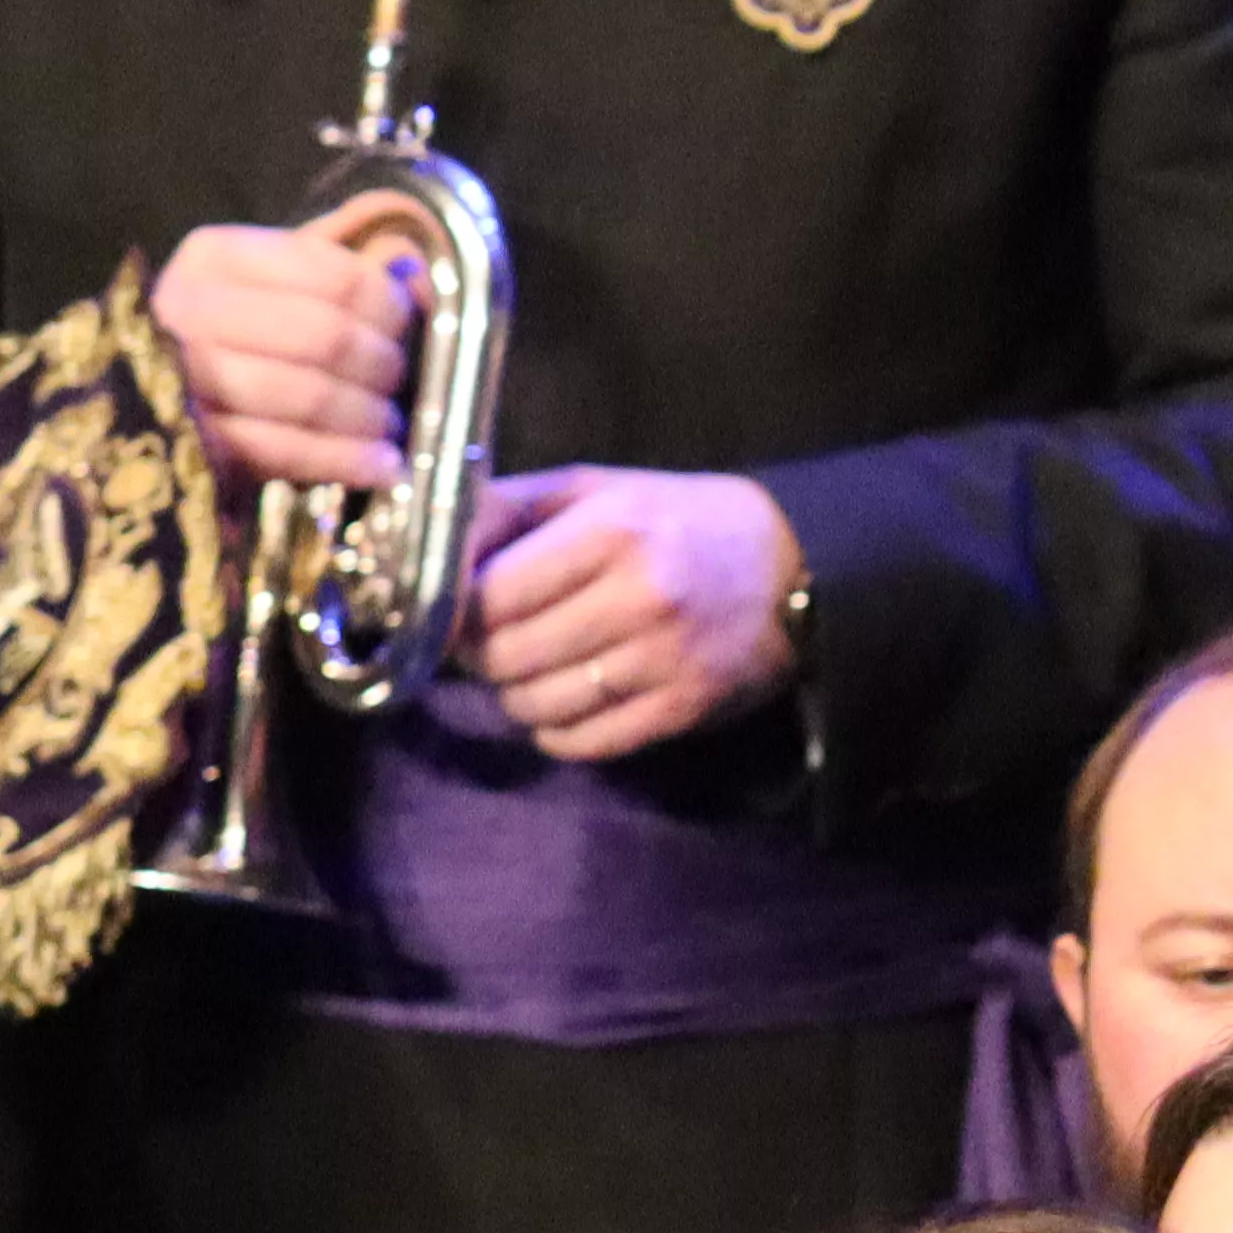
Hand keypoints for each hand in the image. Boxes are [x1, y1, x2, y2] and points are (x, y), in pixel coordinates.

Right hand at [151, 219, 415, 499]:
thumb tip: (412, 271)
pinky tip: (381, 466)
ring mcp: (181, 380)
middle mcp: (186, 311)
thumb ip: (333, 270)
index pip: (328, 272)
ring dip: (365, 415)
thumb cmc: (224, 339)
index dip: (384, 303)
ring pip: (307, 394)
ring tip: (388, 425)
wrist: (148, 408)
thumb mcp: (266, 286)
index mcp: (212, 258)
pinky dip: (342, 460)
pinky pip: (283, 451)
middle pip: (322, 334)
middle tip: (397, 380)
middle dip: (378, 363)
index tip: (403, 325)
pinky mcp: (190, 445)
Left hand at [464, 467, 802, 760]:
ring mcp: (663, 659)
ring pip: (535, 705)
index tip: (457, 612)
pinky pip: (581, 742)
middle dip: (481, 657)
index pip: (490, 594)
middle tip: (489, 646)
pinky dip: (555, 730)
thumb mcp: (601, 491)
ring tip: (530, 671)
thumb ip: (513, 509)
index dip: (458, 611)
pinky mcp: (682, 709)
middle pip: (506, 655)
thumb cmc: (680, 524)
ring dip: (515, 695)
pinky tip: (566, 703)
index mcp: (612, 531)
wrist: (798, 567)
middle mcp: (639, 596)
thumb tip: (434, 543)